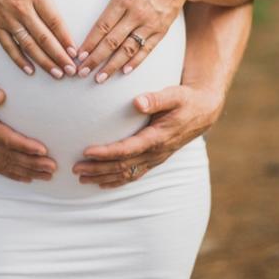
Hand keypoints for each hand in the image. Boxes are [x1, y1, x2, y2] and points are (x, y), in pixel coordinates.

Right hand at [0, 0, 79, 78]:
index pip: (53, 20)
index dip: (65, 37)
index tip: (75, 51)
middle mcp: (21, 9)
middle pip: (43, 37)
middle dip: (59, 56)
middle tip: (72, 70)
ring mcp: (7, 20)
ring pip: (28, 45)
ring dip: (43, 62)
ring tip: (57, 74)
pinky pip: (8, 46)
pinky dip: (19, 60)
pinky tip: (30, 71)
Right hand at [0, 70, 57, 182]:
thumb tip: (1, 96)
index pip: (5, 138)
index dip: (23, 146)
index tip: (43, 150)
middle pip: (8, 156)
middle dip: (32, 163)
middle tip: (53, 167)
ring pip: (5, 164)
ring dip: (27, 171)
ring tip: (48, 176)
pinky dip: (13, 174)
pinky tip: (29, 178)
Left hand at [71, 82, 224, 187]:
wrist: (203, 112)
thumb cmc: (185, 100)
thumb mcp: (174, 95)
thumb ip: (156, 99)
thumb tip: (137, 101)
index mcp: (158, 137)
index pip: (128, 149)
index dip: (107, 152)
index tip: (87, 151)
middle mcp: (155, 152)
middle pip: (122, 166)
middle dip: (98, 169)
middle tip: (75, 168)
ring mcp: (155, 159)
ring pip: (126, 174)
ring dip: (103, 177)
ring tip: (81, 178)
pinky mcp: (154, 159)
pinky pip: (133, 175)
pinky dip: (116, 181)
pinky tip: (101, 183)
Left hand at [75, 0, 195, 81]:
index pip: (103, 26)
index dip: (90, 42)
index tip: (79, 54)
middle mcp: (136, 14)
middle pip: (112, 42)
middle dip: (96, 59)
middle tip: (82, 71)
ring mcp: (150, 24)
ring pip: (128, 49)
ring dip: (112, 65)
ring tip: (99, 78)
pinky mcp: (161, 30)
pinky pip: (146, 49)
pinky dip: (135, 61)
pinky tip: (124, 71)